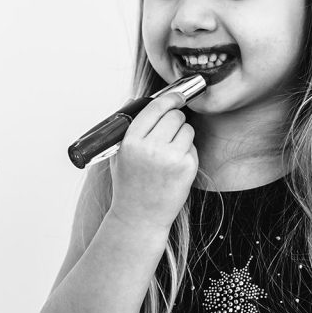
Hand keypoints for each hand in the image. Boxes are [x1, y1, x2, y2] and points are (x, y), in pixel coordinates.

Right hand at [108, 92, 197, 233]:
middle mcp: (150, 147)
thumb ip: (127, 126)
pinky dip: (187, 152)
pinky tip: (175, 167)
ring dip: (182, 135)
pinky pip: (192, 147)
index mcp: (131, 141)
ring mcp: (170, 158)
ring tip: (170, 153)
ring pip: (187, 129)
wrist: (139, 217)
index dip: (170, 98)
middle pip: (175, 116)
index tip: (177, 95)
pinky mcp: (186, 168)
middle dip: (176, 119)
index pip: (155, 107)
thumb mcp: (119, 154)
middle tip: (170, 131)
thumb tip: (137, 99)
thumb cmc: (128, 185)